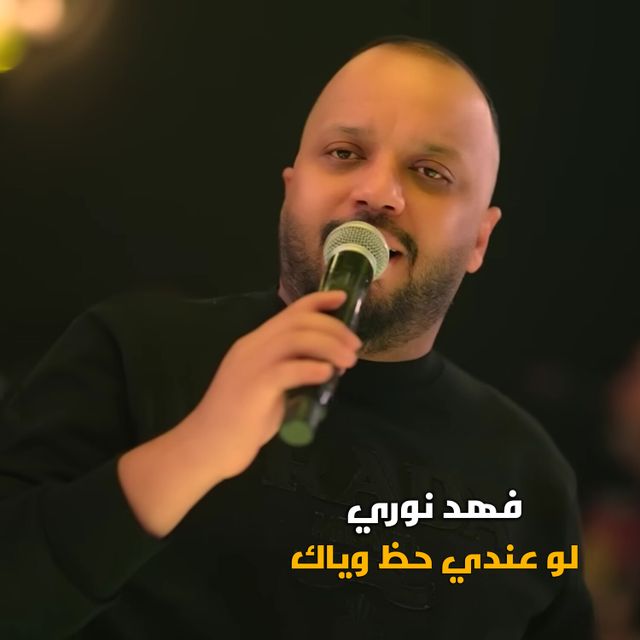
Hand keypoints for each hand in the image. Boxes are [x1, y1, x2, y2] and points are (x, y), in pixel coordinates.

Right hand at [187, 289, 360, 479]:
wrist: (206, 447)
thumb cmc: (240, 422)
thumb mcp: (267, 387)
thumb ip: (290, 372)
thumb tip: (325, 367)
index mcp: (255, 344)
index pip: (289, 313)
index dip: (318, 301)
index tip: (342, 299)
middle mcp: (252, 348)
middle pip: (297, 322)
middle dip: (333, 328)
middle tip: (355, 345)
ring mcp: (251, 366)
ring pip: (295, 339)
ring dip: (329, 346)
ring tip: (348, 362)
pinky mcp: (253, 388)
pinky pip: (287, 370)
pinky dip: (311, 368)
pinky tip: (326, 374)